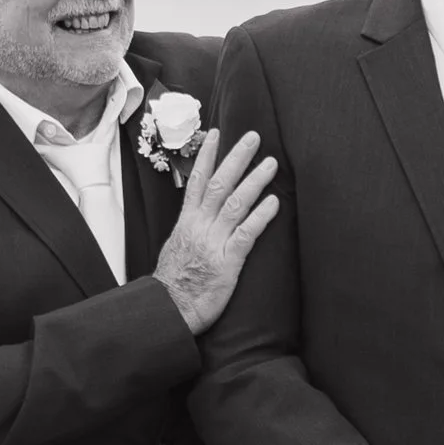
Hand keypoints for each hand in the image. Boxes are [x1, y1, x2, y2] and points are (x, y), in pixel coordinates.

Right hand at [154, 130, 279, 335]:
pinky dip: (260, 217)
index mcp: (187, 222)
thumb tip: (200, 216)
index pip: (196, 181)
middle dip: (236, 158)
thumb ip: (191, 229)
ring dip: (254, 181)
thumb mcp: (178, 248)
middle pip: (218, 184)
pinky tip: (274, 203)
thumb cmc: (175, 283)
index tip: (216, 134)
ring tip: (270, 163)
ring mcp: (213, 243)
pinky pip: (245, 234)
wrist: (169, 310)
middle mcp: (199, 227)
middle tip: (253, 137)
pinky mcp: (227, 262)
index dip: (207, 156)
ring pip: (234, 203)